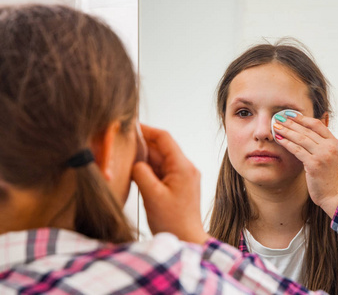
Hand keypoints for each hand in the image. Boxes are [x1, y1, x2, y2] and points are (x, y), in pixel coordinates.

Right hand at [132, 124, 208, 243]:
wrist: (186, 239)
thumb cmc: (172, 221)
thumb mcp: (152, 195)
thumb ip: (141, 173)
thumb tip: (135, 162)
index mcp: (183, 166)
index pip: (164, 138)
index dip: (147, 130)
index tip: (130, 126)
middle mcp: (185, 168)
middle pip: (161, 149)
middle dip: (142, 145)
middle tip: (122, 143)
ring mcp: (182, 176)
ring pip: (160, 160)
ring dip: (143, 158)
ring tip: (124, 157)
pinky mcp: (177, 185)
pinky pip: (161, 171)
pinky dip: (148, 169)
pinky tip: (134, 171)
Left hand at [273, 113, 337, 217]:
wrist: (334, 195)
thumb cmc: (328, 176)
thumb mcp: (328, 156)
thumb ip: (320, 143)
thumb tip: (306, 130)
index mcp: (334, 142)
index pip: (317, 124)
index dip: (302, 118)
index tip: (290, 114)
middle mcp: (330, 146)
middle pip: (307, 130)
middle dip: (290, 123)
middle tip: (278, 117)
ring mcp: (322, 155)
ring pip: (301, 138)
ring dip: (286, 131)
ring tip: (275, 126)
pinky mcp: (314, 164)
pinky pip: (297, 150)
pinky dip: (287, 143)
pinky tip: (279, 139)